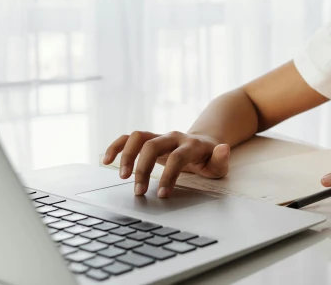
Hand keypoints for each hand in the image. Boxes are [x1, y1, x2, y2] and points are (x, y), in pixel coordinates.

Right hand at [102, 131, 229, 197]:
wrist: (203, 142)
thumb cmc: (210, 158)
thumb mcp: (219, 163)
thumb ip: (221, 159)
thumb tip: (223, 149)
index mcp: (191, 145)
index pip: (177, 157)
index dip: (168, 175)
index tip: (162, 195)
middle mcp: (174, 137)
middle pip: (152, 146)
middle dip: (143, 169)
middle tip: (138, 192)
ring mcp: (160, 136)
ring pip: (138, 137)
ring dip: (127, 156)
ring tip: (123, 177)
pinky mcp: (149, 139)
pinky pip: (128, 138)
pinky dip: (116, 146)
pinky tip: (106, 161)